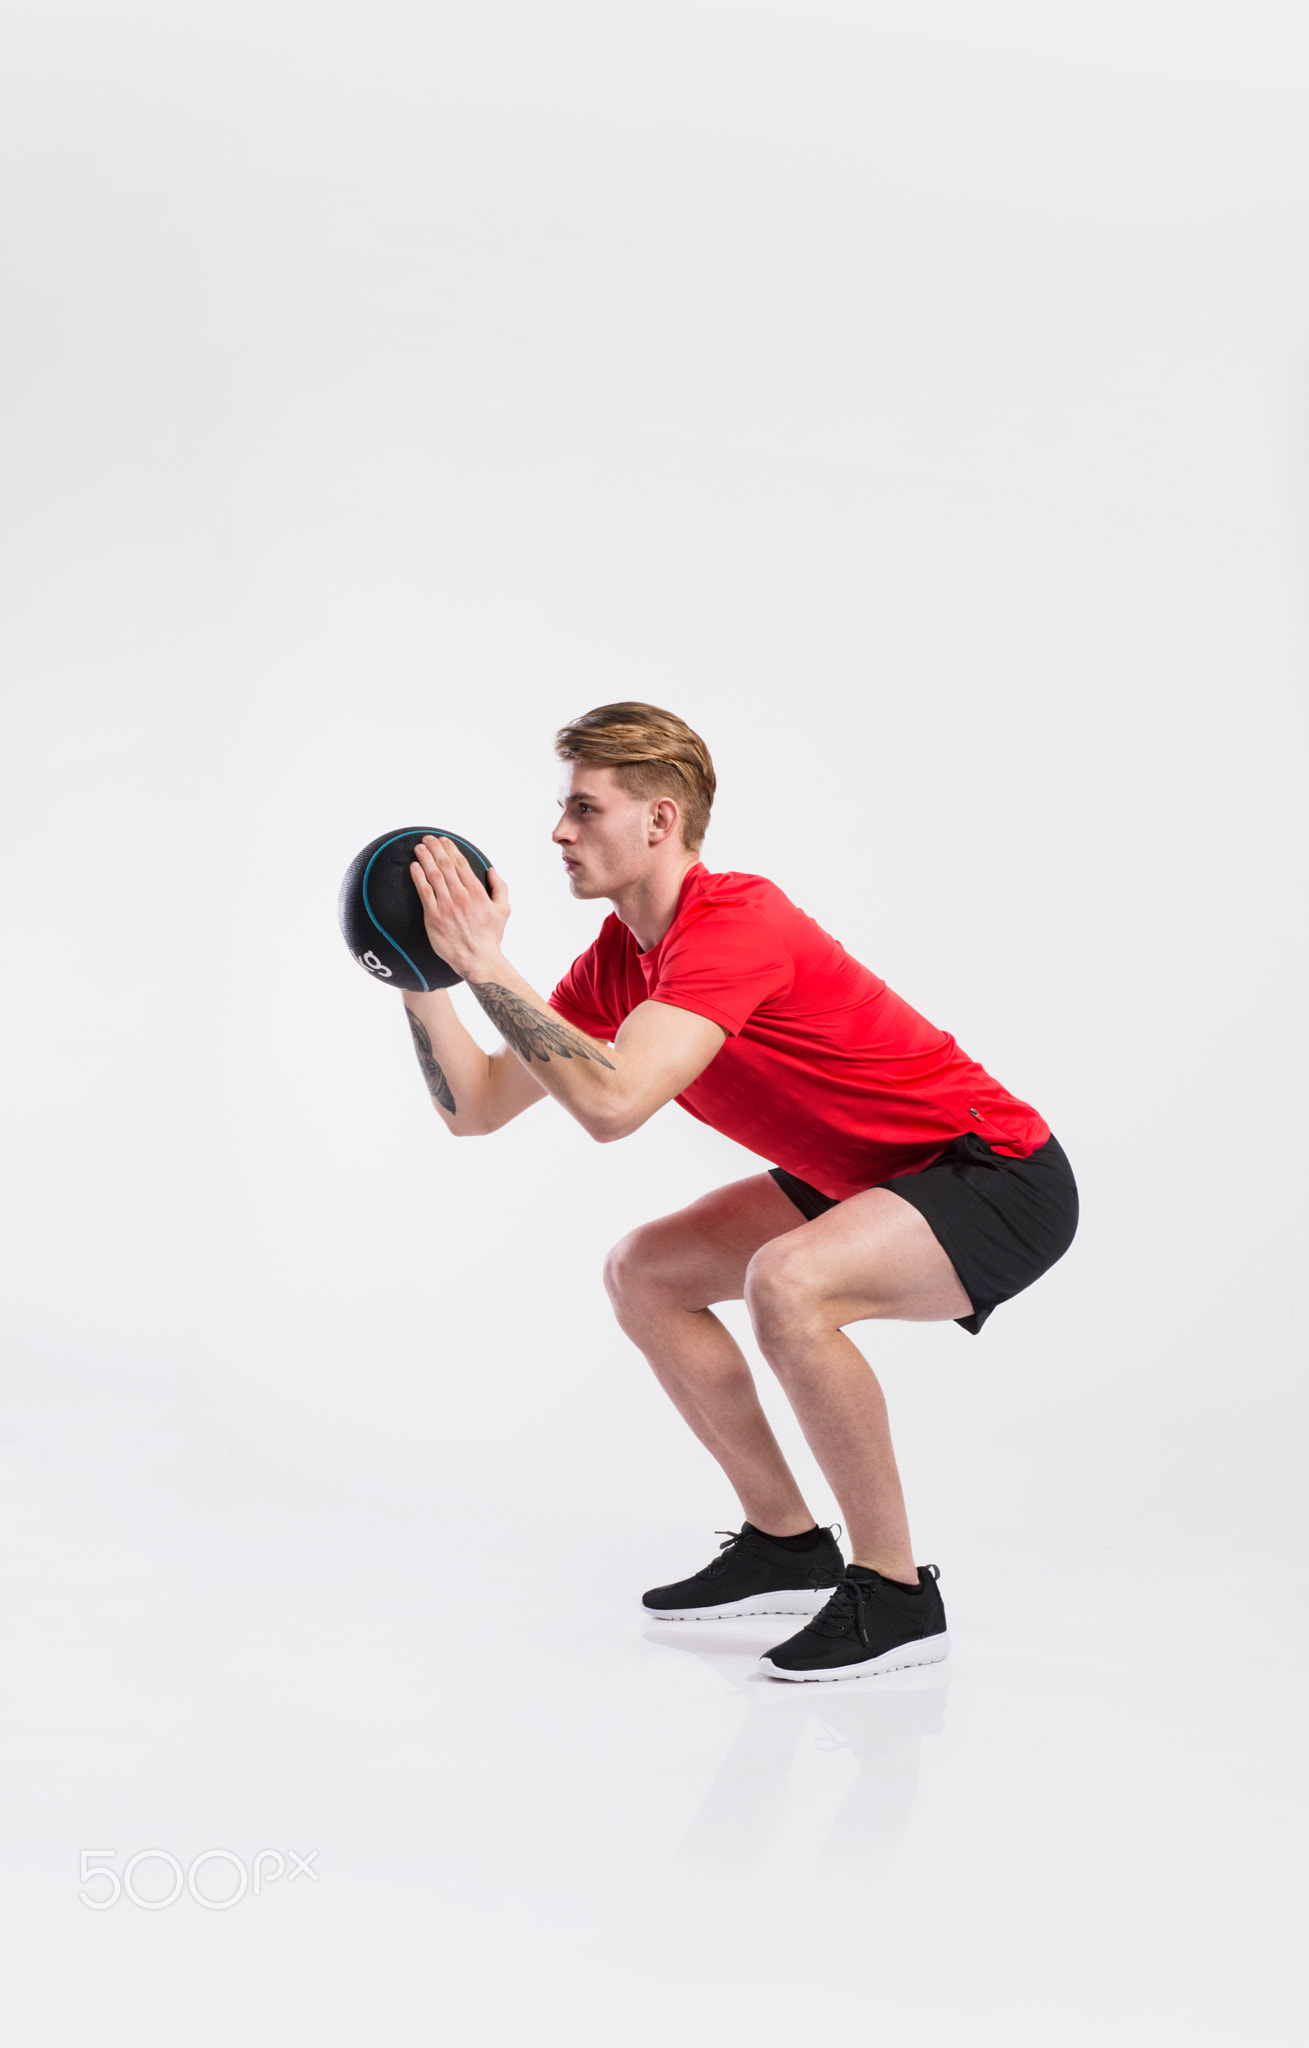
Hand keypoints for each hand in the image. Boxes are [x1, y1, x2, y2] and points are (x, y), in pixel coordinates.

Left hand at [409, 836, 509, 980]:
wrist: (477, 959)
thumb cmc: (491, 936)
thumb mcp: (504, 909)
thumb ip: (500, 887)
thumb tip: (491, 870)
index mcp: (477, 891)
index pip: (460, 862)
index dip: (450, 848)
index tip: (443, 840)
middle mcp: (461, 895)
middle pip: (445, 864)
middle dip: (435, 848)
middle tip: (427, 839)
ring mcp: (446, 905)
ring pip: (433, 875)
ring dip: (425, 858)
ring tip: (418, 848)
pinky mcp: (433, 916)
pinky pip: (424, 892)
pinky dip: (418, 877)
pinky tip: (414, 867)